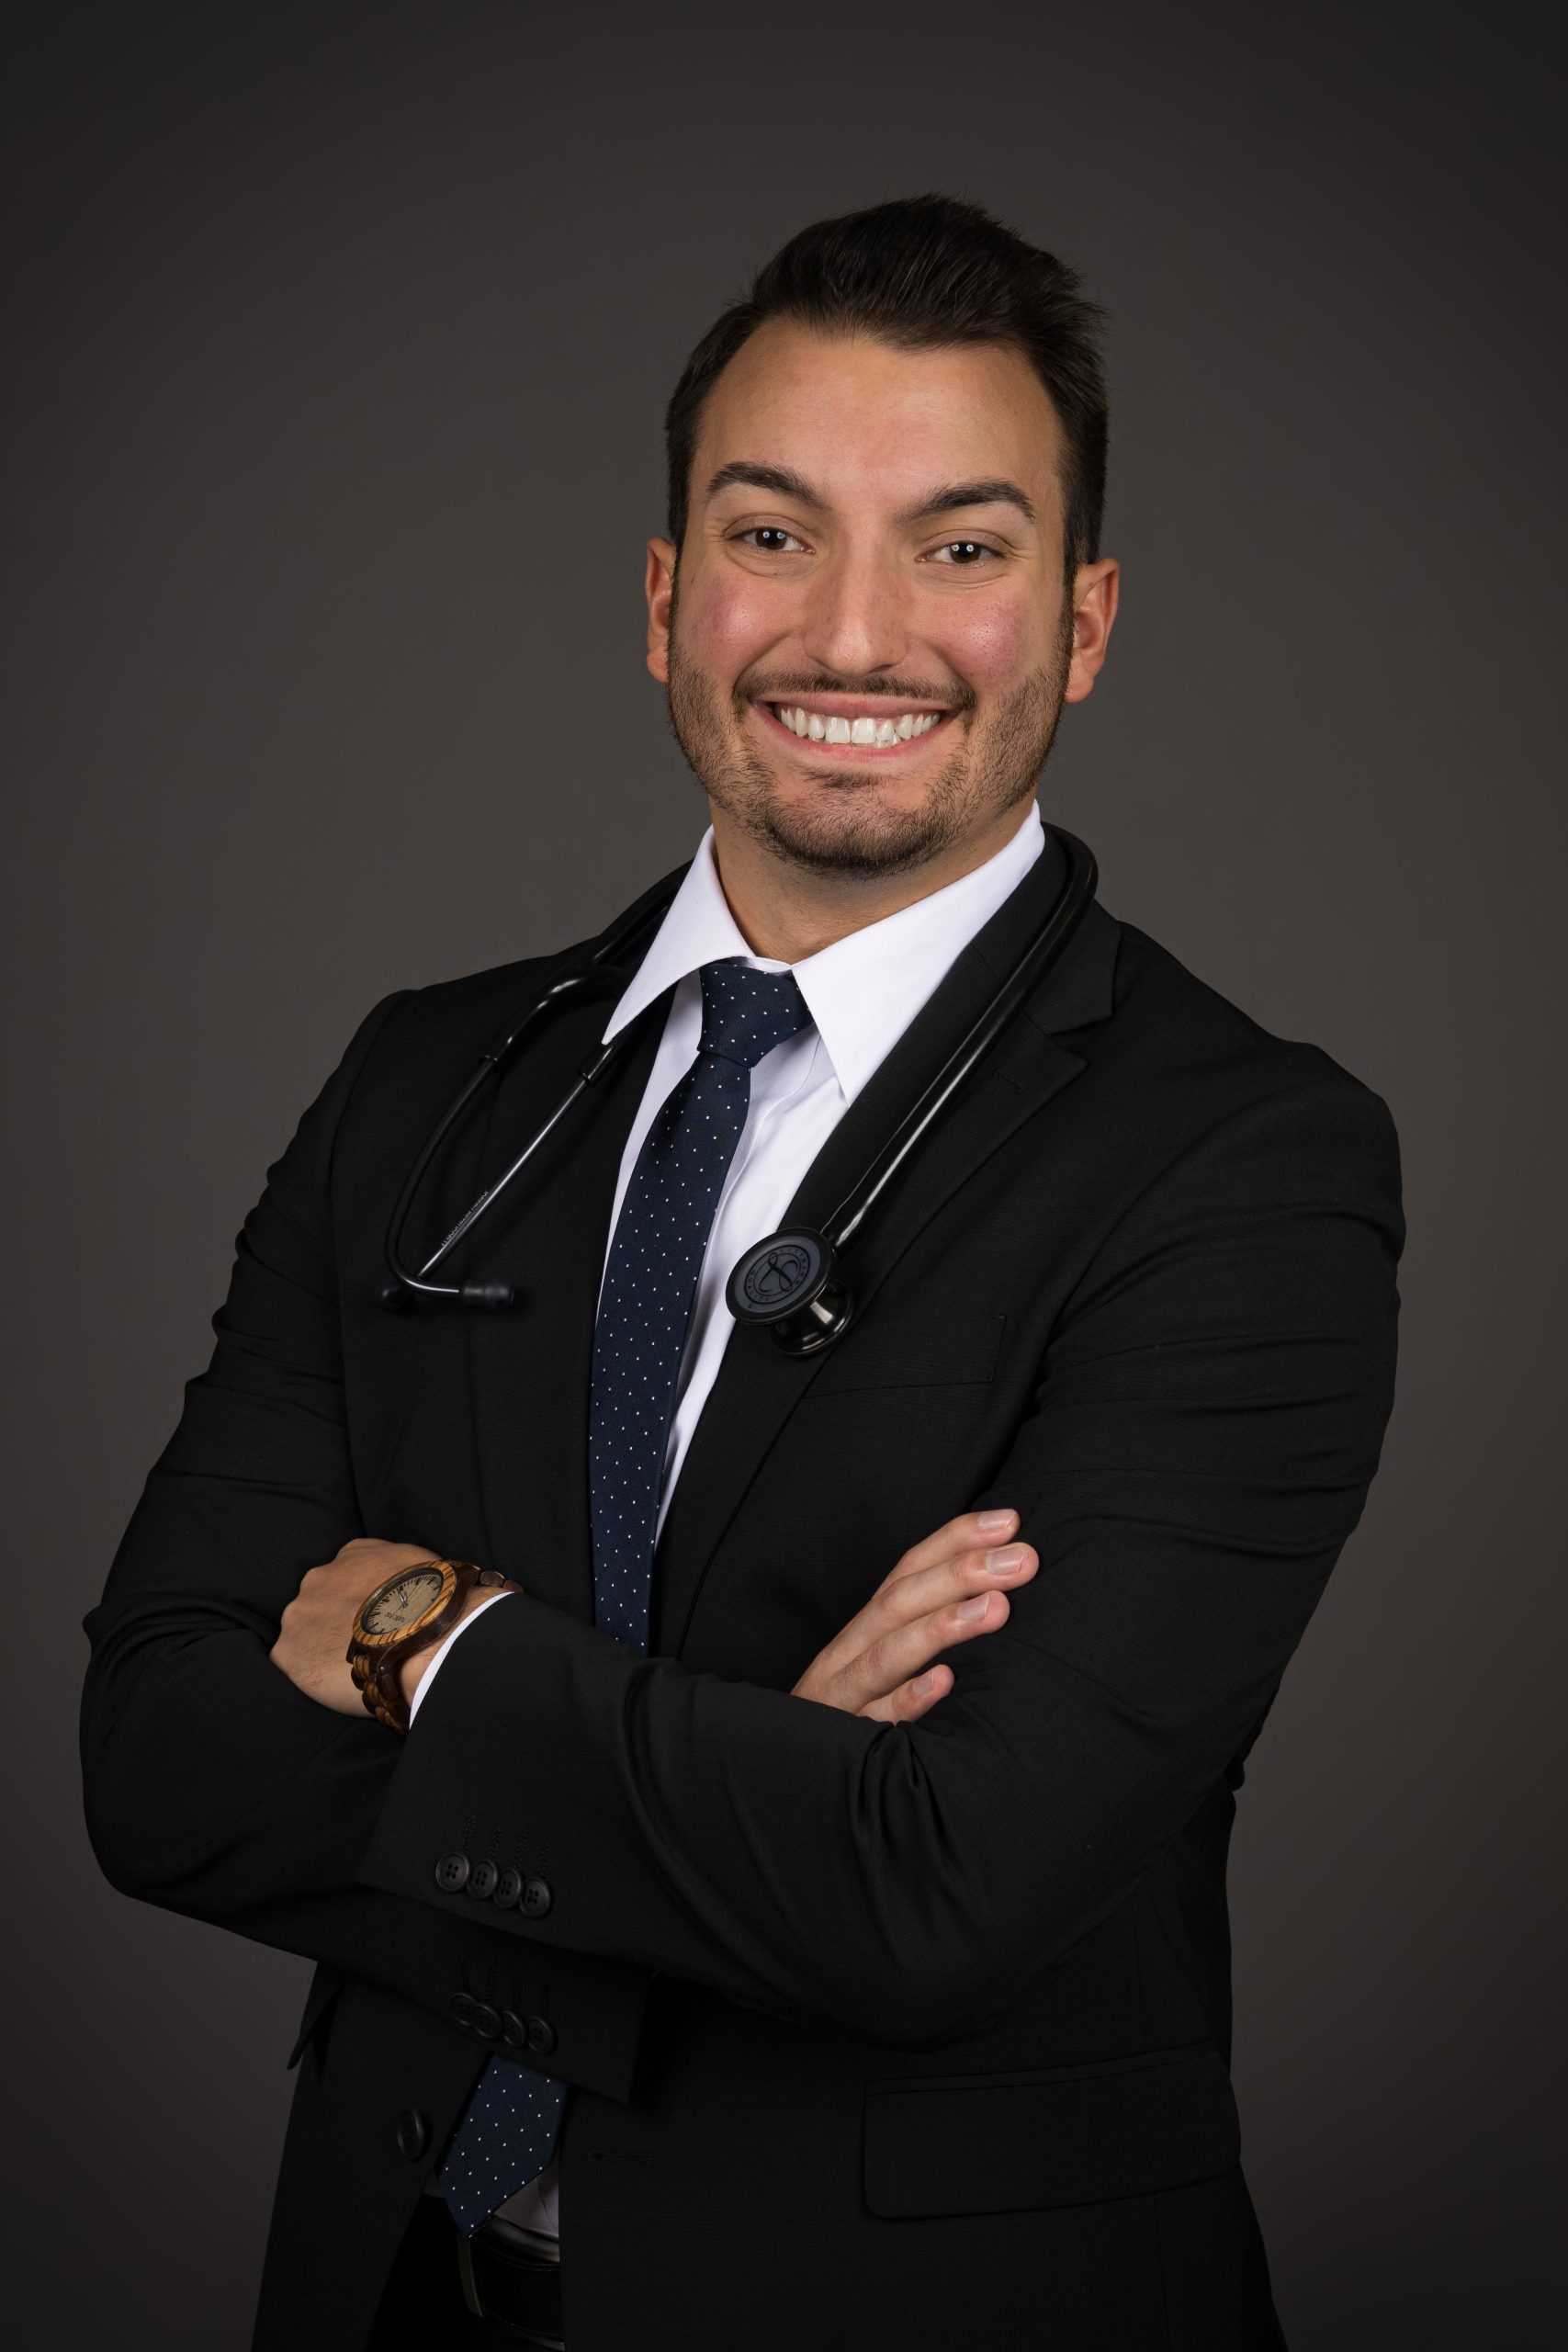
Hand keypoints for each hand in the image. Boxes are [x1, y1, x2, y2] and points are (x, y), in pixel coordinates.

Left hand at [269, 1538, 515, 1717]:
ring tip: (353, 1668)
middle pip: (321, 1601)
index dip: (362, 1601)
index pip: (349, 1575)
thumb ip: (400, 1572)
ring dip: (322, 1646)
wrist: (426, 1636)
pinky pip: (293, 1663)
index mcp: (353, 1553)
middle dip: (337, 1621)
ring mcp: (299, 1613)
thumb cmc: (437, 1603)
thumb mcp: (423, 1566)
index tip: (378, 1621)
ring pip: (304, 1632)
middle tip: (366, 1646)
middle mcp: (318, 1576)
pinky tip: (336, 1684)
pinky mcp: (287, 1651)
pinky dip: (311, 1674)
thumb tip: (409, 1587)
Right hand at [791, 1509, 1036, 1721]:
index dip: (956, 1540)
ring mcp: (843, 1698)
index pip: (907, 1570)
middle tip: (1023, 1560)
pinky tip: (946, 1684)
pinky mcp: (845, 1744)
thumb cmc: (854, 1714)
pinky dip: (909, 1700)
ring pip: (887, 1655)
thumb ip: (925, 1630)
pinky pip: (877, 1722)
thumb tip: (999, 1592)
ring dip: (943, 1627)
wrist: (788, 1776)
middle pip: (899, 1603)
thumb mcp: (882, 1665)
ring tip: (996, 1608)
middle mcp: (848, 1654)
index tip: (1010, 1521)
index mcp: (863, 1630)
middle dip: (962, 1574)